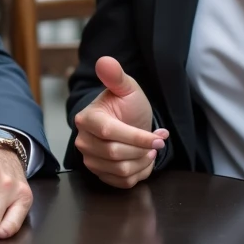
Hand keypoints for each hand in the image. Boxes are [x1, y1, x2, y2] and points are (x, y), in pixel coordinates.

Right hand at [72, 56, 168, 187]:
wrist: (128, 123)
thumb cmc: (128, 106)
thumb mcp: (127, 88)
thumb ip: (116, 76)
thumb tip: (104, 61)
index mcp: (87, 118)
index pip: (111, 133)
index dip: (137, 137)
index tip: (160, 137)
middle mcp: (83, 140)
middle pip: (116, 154)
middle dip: (143, 150)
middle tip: (156, 142)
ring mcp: (90, 159)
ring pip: (121, 170)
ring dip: (143, 162)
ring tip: (150, 150)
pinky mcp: (99, 174)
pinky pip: (122, 182)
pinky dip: (139, 173)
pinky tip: (143, 159)